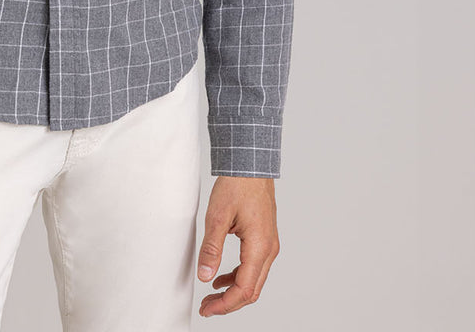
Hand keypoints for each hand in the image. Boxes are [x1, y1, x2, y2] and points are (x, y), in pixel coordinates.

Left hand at [196, 175, 279, 316]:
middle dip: (229, 303)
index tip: (207, 309)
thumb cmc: (237, 185)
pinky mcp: (265, 239)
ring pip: (254, 281)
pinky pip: (254, 267)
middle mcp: (269, 249)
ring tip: (211, 295)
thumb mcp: (217, 216)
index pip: (244, 289)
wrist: (250, 165)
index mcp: (260, 247)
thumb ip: (212, 248)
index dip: (225, 304)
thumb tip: (205, 276)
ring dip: (234, 292)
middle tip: (207, 307)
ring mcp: (269, 245)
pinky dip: (238, 277)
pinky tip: (221, 277)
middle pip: (252, 291)